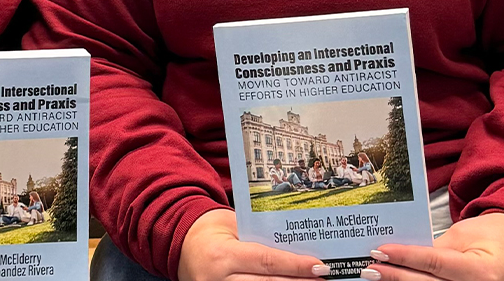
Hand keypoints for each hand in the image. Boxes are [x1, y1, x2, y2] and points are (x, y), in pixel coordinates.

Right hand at [178, 208, 329, 280]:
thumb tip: (297, 250)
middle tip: (322, 279)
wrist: (181, 243)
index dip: (296, 265)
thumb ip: (261, 240)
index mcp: (223, 254)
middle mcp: (219, 279)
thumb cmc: (212, 230)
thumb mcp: (234, 227)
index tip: (320, 266)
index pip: (267, 261)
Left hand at [365, 212, 503, 280]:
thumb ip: (435, 249)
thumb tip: (401, 256)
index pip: (435, 263)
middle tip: (369, 269)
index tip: (379, 251)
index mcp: (483, 272)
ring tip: (377, 278)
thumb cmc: (493, 237)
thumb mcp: (463, 236)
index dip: (405, 257)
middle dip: (396, 278)